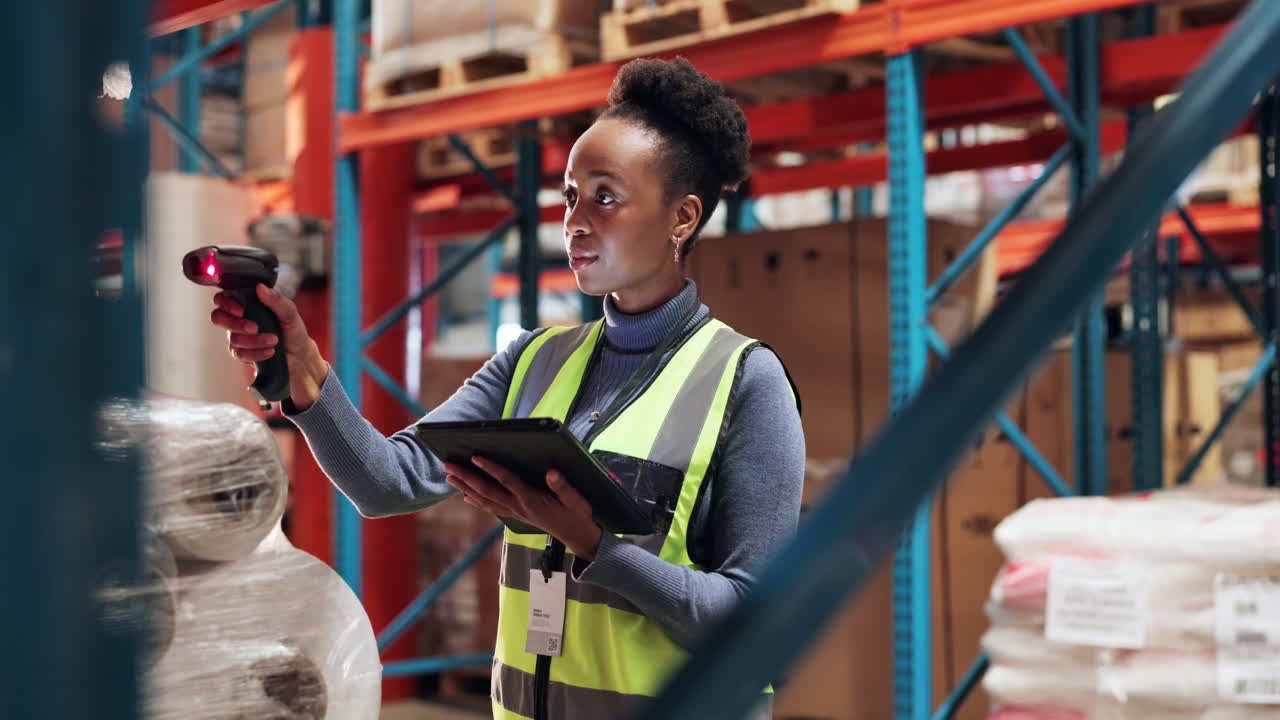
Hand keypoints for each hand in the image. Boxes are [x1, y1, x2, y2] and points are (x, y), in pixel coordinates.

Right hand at [210, 284, 328, 409]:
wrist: (299, 355)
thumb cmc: (293, 330)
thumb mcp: (290, 312)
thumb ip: (276, 300)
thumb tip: (260, 287)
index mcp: (248, 304)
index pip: (223, 298)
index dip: (226, 303)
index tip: (241, 310)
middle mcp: (239, 319)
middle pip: (218, 317)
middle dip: (235, 324)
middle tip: (255, 328)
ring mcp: (238, 336)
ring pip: (233, 338)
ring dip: (254, 341)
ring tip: (274, 340)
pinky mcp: (242, 353)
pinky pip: (240, 354)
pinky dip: (256, 353)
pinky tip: (270, 351)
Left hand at [444, 457, 603, 561]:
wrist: (579, 537)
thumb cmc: (578, 515)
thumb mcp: (576, 500)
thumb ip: (563, 486)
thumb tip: (551, 471)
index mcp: (532, 499)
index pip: (507, 480)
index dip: (491, 468)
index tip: (475, 456)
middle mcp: (519, 506)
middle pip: (487, 490)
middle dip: (466, 478)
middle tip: (448, 466)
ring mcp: (516, 512)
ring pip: (485, 500)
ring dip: (466, 488)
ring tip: (449, 478)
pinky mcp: (518, 515)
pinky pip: (492, 508)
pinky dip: (477, 502)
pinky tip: (467, 497)